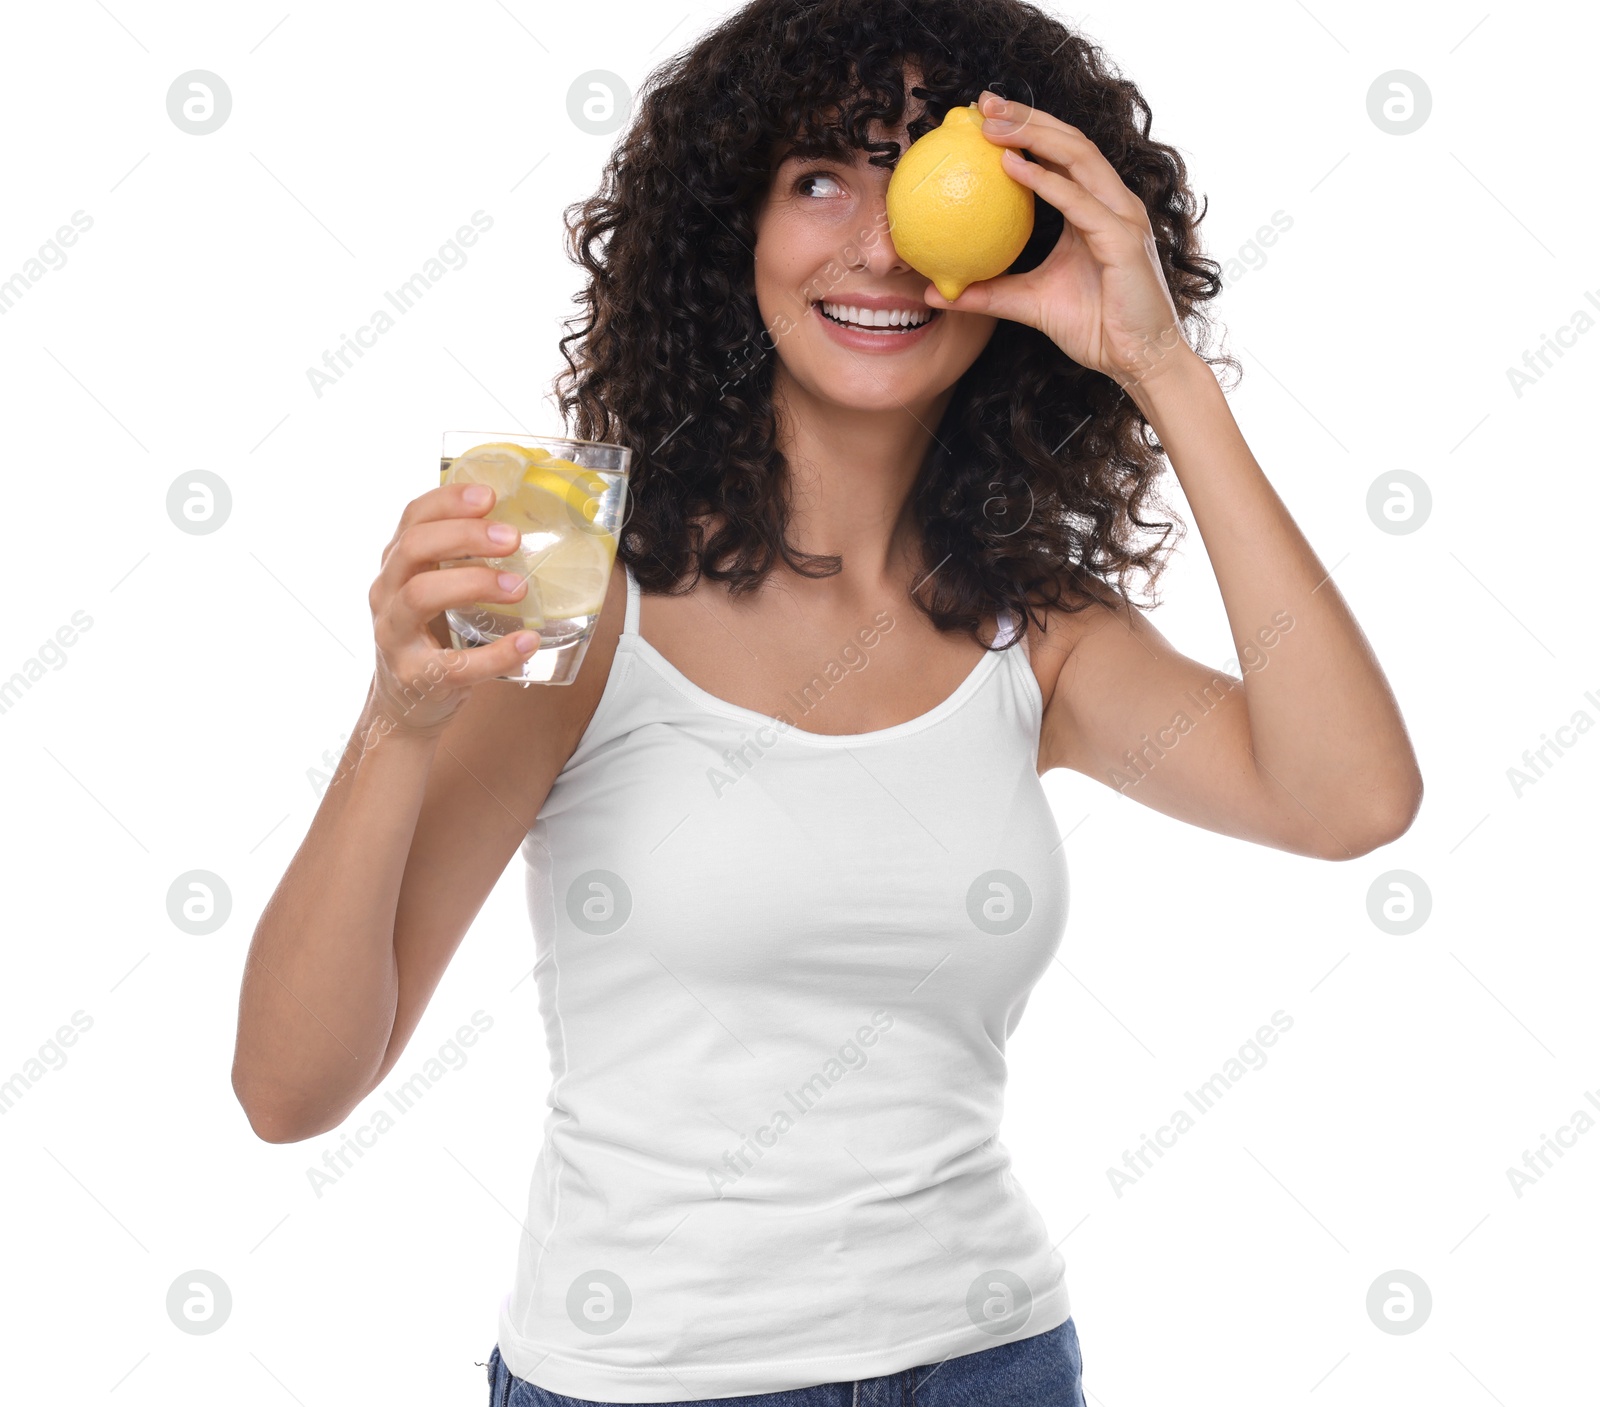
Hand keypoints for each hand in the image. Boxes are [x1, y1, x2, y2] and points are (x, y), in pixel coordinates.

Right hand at [366, 482, 539, 735]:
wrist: (405, 703)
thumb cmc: (431, 636)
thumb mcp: (437, 588)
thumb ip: (463, 559)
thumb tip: (528, 525)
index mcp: (397, 565)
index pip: (412, 518)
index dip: (448, 501)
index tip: (490, 495)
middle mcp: (387, 593)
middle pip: (414, 548)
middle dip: (465, 536)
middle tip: (513, 539)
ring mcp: (395, 635)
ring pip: (421, 595)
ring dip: (475, 584)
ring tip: (519, 588)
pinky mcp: (416, 676)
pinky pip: (454, 663)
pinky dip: (496, 653)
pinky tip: (526, 643)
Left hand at [923, 90, 1196, 393]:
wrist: (1137, 360)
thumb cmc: (1095, 328)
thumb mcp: (1029, 304)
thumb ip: (988, 292)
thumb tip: (937, 291)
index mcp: (1093, 210)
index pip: (1059, 155)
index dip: (1025, 130)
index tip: (981, 117)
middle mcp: (1111, 203)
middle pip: (1069, 142)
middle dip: (1026, 116)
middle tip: (982, 103)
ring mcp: (1121, 217)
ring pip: (1078, 157)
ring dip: (1034, 135)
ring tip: (992, 126)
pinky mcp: (1123, 240)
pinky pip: (1079, 203)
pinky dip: (1046, 181)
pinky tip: (1011, 166)